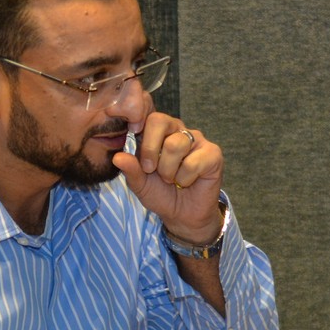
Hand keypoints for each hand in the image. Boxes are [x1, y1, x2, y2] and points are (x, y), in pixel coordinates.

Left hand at [113, 112, 223, 243]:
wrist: (183, 215)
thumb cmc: (161, 194)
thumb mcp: (140, 184)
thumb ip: (130, 169)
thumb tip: (117, 157)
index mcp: (158, 132)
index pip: (148, 115)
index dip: (139, 124)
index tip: (137, 144)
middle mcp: (177, 130)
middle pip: (159, 122)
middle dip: (150, 151)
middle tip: (151, 170)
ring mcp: (197, 139)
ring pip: (174, 144)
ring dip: (168, 170)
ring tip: (172, 179)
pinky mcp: (213, 153)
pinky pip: (192, 162)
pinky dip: (185, 178)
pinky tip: (188, 181)